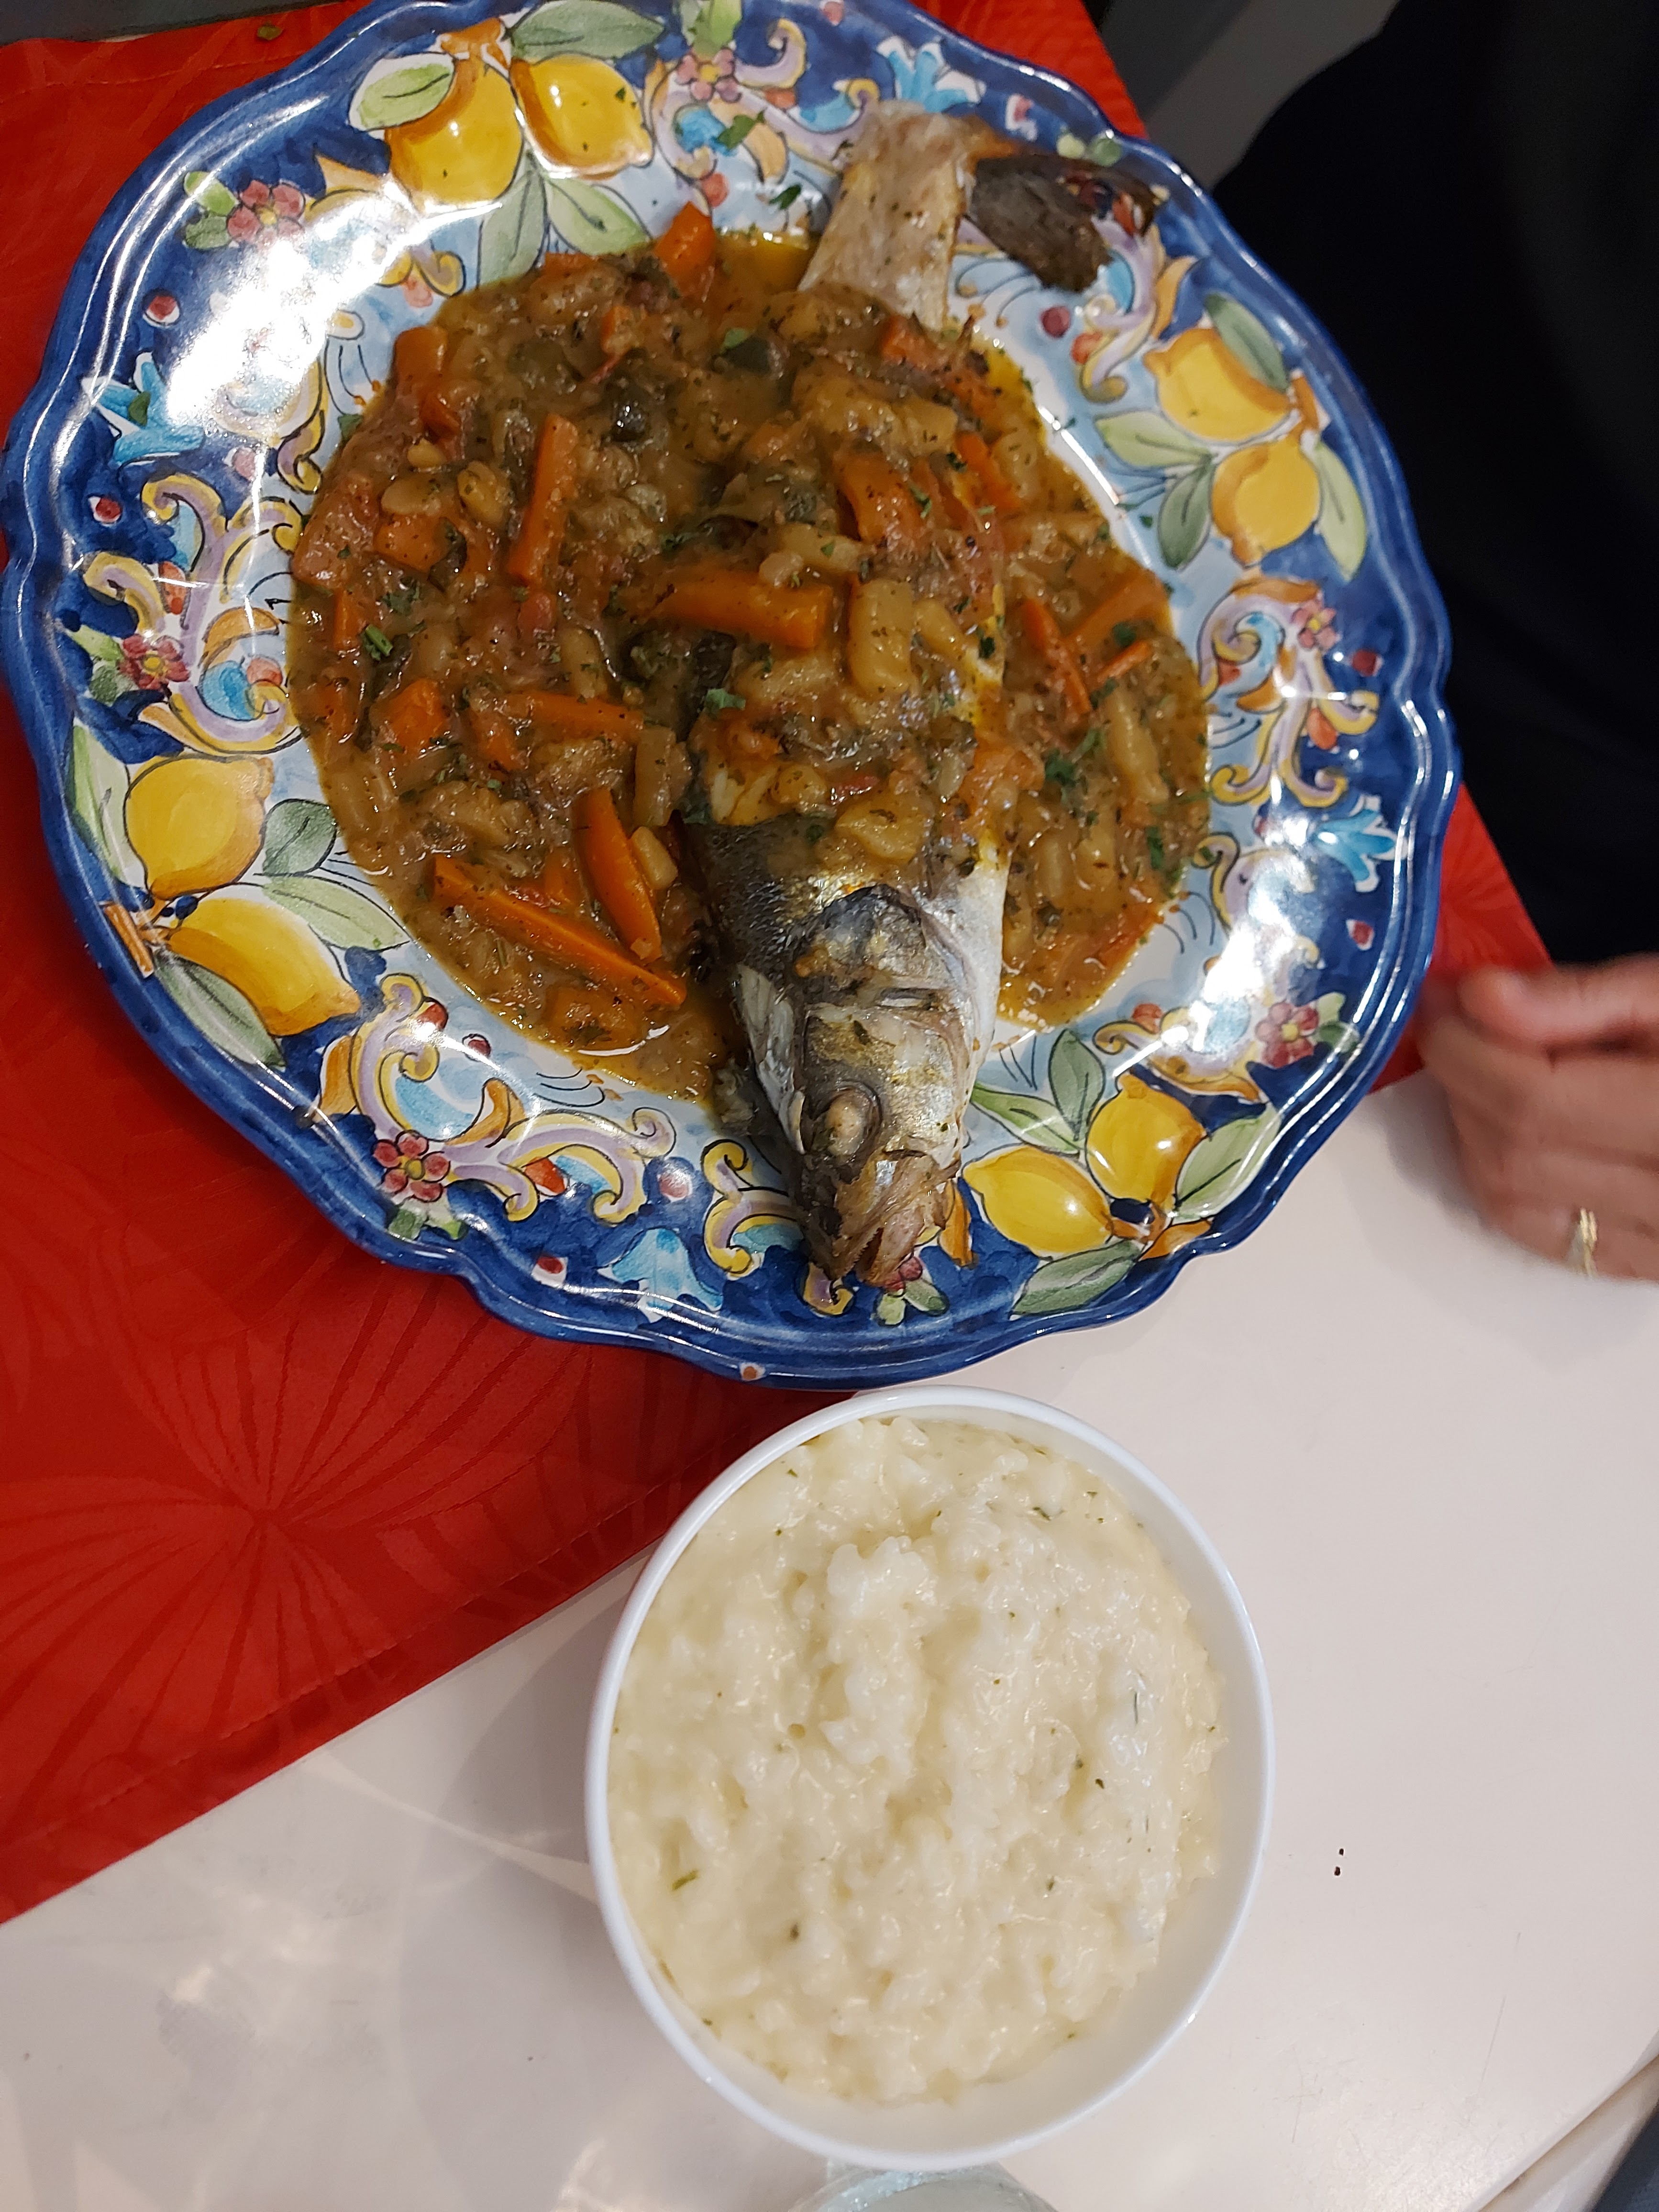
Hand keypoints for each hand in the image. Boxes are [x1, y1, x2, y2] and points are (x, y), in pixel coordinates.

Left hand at [1417, 957, 1658, 1280]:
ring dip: (1472, 1133)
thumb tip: (1479, 998)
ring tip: (1482, 1073)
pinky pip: (1541, 1236)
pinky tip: (1514, 1132)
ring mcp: (1658, 1246)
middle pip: (1511, 1153)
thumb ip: (1580, 998)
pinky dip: (1504, 1182)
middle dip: (1461, 1084)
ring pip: (1510, 1201)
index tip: (1441, 1000)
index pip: (1532, 1103)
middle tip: (1454, 1026)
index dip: (1465, 1050)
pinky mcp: (1644, 1266)